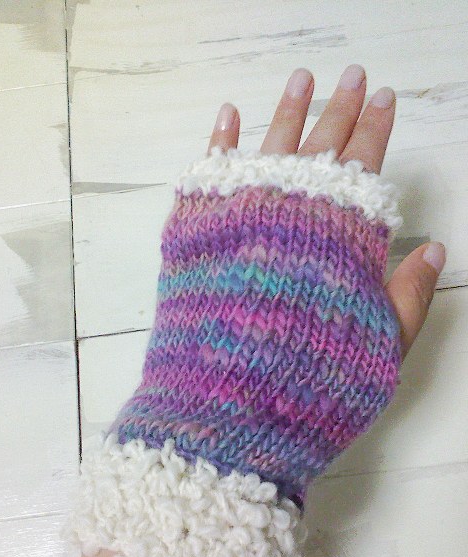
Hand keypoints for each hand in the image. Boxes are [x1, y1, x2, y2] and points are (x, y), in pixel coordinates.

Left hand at [207, 64, 444, 359]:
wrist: (229, 410)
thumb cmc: (311, 383)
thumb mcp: (380, 347)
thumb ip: (407, 295)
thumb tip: (432, 249)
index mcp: (340, 236)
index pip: (365, 165)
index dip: (377, 129)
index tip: (384, 98)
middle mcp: (291, 212)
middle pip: (322, 146)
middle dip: (341, 108)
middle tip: (354, 76)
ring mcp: (238, 216)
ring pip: (268, 146)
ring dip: (288, 109)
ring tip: (301, 79)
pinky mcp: (194, 231)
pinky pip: (208, 172)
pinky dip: (220, 140)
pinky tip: (230, 114)